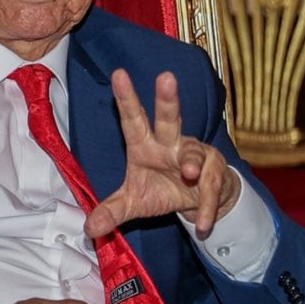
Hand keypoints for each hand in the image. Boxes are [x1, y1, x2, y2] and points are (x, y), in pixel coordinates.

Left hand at [85, 70, 241, 240]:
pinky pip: (211, 187)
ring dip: (191, 163)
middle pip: (168, 118)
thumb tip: (89, 229)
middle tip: (165, 78)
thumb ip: (113, 212)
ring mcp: (194, 154)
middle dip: (167, 99)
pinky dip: (206, 206)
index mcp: (144, 145)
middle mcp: (170, 143)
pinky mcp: (215, 171)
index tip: (118, 74)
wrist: (200, 203)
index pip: (132, 119)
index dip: (125, 98)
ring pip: (193, 153)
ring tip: (187, 174)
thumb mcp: (135, 203)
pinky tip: (203, 224)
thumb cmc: (162, 191)